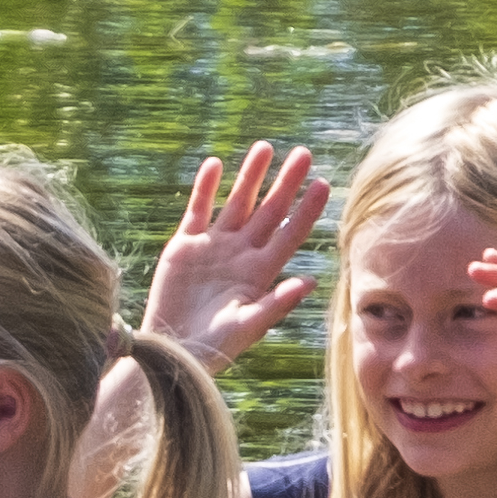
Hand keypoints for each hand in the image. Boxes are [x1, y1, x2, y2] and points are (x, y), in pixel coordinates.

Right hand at [141, 142, 327, 362]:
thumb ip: (277, 303)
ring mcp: (214, 246)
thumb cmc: (215, 346)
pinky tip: (215, 164)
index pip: (290, 233)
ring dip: (250, 176)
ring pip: (237, 202)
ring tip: (264, 147)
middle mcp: (242, 254)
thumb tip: (312, 282)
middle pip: (268, 210)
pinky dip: (206, 188)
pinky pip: (198, 209)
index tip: (323, 184)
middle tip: (304, 153)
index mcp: (260, 272)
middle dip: (286, 182)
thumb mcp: (248, 326)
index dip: (306, 210)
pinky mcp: (185, 245)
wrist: (173, 350)